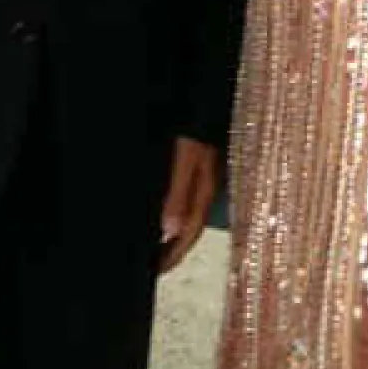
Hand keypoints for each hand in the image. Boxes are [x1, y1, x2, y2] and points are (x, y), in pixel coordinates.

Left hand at [158, 137, 219, 272]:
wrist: (214, 94)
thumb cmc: (197, 127)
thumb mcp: (185, 159)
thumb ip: (178, 194)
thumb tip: (168, 233)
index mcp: (205, 192)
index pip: (189, 235)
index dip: (173, 256)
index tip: (155, 274)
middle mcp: (208, 188)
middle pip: (191, 228)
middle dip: (174, 248)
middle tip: (154, 264)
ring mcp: (208, 177)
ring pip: (191, 214)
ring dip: (176, 232)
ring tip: (157, 243)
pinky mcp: (204, 165)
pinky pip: (190, 198)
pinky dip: (177, 212)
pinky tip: (168, 209)